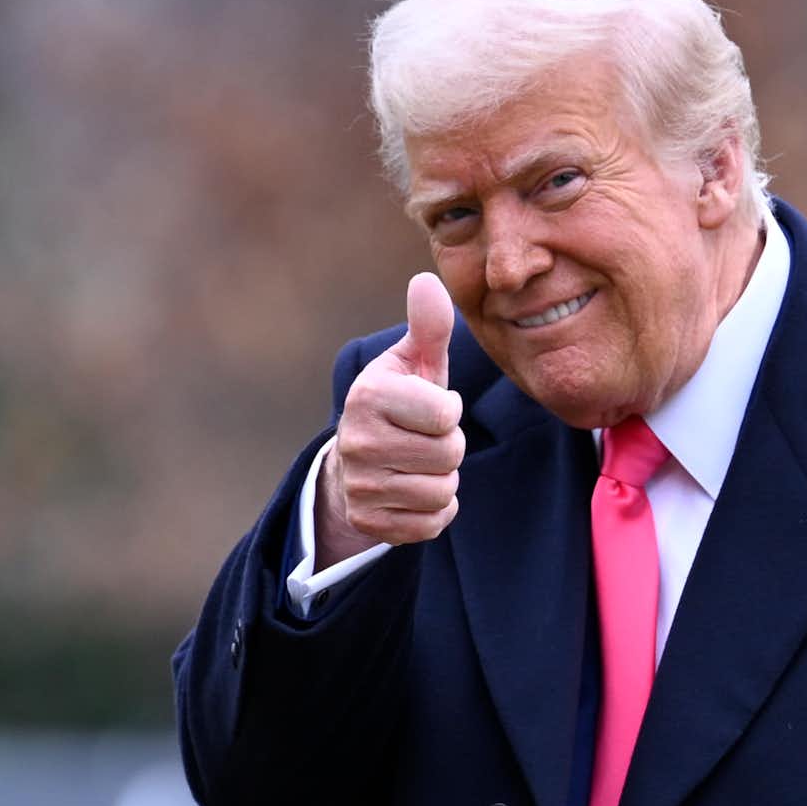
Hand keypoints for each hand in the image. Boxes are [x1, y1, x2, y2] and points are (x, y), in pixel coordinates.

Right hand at [318, 272, 466, 566]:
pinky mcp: (367, 522)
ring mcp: (359, 486)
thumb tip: (427, 280)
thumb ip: (428, 326)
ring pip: (442, 492)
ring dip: (443, 480)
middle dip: (448, 447)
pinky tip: (413, 491)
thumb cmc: (400, 403)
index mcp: (369, 395)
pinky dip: (433, 512)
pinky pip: (430, 525)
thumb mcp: (414, 363)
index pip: (446, 414)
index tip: (430, 407)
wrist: (357, 460)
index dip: (449, 411)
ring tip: (418, 464)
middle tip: (424, 439)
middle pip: (448, 456)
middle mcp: (357, 442)